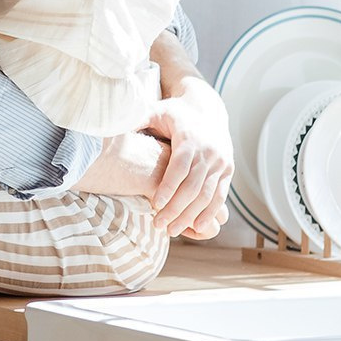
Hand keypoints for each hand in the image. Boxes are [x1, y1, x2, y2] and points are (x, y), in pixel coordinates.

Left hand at [141, 82, 235, 239]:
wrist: (208, 110)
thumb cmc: (174, 114)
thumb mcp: (156, 110)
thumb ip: (137, 118)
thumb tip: (113, 122)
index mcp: (190, 137)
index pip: (180, 165)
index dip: (169, 186)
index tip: (155, 204)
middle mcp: (209, 151)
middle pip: (193, 185)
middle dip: (176, 208)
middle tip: (158, 225)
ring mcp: (221, 162)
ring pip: (207, 195)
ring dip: (191, 215)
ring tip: (172, 230)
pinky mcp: (227, 171)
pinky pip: (219, 196)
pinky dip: (210, 213)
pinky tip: (197, 228)